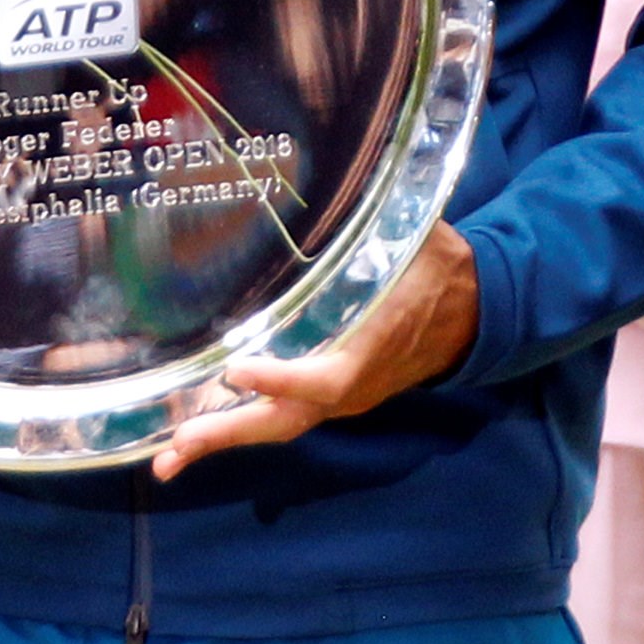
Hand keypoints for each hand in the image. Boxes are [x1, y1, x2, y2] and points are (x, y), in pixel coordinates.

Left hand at [152, 224, 477, 475]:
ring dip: (223, 438)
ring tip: (166, 458)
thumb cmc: (438, 268)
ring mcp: (343, 398)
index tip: (236, 368)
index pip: (327, 378)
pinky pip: (284, 417)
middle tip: (173, 450)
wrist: (477, 311)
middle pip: (287, 421)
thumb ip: (376, 221)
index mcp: (373, 346)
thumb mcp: (416, 237)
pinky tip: (199, 427)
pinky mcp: (334, 397)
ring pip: (280, 425)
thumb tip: (337, 184)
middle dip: (229, 434)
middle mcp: (353, 384)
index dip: (284, 378)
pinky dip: (242, 425)